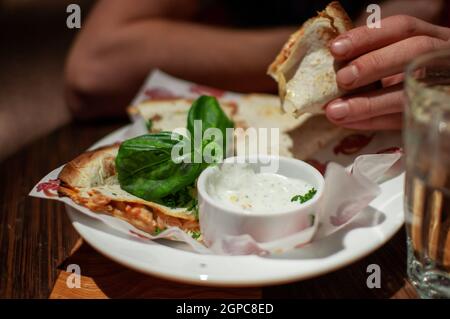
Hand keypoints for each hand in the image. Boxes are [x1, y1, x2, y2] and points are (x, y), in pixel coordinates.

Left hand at [325, 15, 449, 129]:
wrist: (437, 107)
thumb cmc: (402, 77)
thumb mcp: (393, 60)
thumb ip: (371, 57)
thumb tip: (330, 66)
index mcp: (431, 36)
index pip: (402, 27)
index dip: (367, 36)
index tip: (335, 49)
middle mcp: (443, 56)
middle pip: (415, 51)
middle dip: (374, 63)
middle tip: (342, 78)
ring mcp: (443, 86)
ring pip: (411, 91)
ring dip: (369, 102)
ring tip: (336, 110)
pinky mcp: (436, 114)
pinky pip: (405, 120)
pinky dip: (373, 121)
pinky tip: (348, 122)